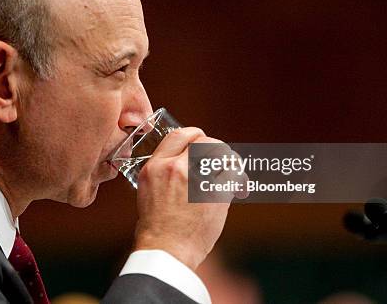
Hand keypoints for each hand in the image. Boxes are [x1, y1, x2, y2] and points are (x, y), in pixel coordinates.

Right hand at [133, 127, 230, 270]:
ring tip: (231, 170)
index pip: (179, 134)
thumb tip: (182, 163)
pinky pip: (234, 174)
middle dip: (215, 147)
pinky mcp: (216, 194)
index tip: (200, 143)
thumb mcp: (148, 190)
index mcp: (155, 166)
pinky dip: (239, 178)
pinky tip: (238, 186)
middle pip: (203, 140)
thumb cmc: (156, 228)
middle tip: (219, 159)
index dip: (194, 136)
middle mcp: (175, 168)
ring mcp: (196, 180)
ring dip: (229, 160)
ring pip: (221, 153)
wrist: (165, 251)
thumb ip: (164, 172)